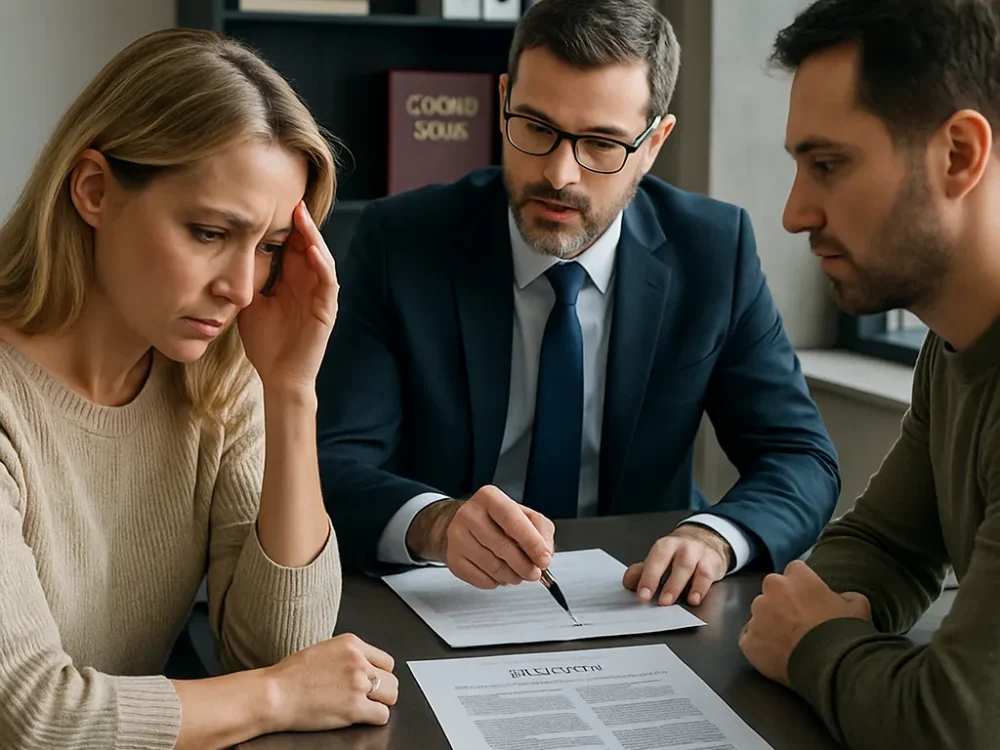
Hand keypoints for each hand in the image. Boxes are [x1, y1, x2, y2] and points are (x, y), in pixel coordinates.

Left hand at [239, 201, 338, 393]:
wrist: (279, 377)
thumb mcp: (250, 304)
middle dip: (301, 223)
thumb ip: (248, 280)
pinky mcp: (327, 311)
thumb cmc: (266, 344)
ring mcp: (320, 297)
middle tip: (292, 199)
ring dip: (313, 237)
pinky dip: (322, 265)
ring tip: (303, 217)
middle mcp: (308, 285)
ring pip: (321, 259)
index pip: (290, 246)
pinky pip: (328, 283)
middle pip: (307, 246)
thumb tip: (230, 254)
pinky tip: (312, 250)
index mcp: (291, 282)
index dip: (284, 226)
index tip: (272, 202)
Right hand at [264, 633, 398, 731]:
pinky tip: (360, 717)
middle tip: (369, 696)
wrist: (274, 694)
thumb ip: (347, 655)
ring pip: (391, 695)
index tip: (372, 681)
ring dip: (380, 703)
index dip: (378, 673)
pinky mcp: (354, 707)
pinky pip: (382, 715)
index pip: (385, 660)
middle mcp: (358, 661)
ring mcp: (358, 684)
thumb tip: (360, 665)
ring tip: (365, 706)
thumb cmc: (289, 675)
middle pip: (392, 678)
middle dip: (382, 689)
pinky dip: (373, 718)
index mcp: (351, 643)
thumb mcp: (323, 649)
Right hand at [407, 486, 554, 588]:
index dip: (532, 543)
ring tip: (518, 573)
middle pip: (503, 547)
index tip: (544, 559)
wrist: (465, 524)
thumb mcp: (524, 515)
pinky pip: (481, 579)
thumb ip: (541, 531)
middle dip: (525, 565)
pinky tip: (499, 573)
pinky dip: (496, 581)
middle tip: (535, 573)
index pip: (513, 521)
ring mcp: (457, 536)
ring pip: (493, 566)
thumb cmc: (497, 520)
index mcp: (489, 497)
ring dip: (512, 576)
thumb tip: (545, 554)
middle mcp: (470, 514)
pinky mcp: (453, 558)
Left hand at [622, 524, 730, 605]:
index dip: (649, 577)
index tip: (643, 595)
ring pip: (691, 569)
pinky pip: (707, 576)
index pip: (655, 560)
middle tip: (661, 602)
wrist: (706, 539)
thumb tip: (628, 583)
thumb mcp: (659, 558)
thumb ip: (643, 571)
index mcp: (666, 546)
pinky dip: (701, 589)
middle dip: (668, 584)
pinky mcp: (713, 563)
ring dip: (681, 586)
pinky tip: (694, 599)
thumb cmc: (678, 553)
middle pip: (677, 563)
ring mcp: (699, 554)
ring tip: (673, 602)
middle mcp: (683, 547)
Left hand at [739, 560, 871, 685]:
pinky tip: (776, 655)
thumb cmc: (845, 632)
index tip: (810, 599)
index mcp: (796, 576)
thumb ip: (843, 594)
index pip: (795, 571)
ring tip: (788, 642)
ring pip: (760, 614)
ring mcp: (757, 615)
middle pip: (773, 591)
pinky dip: (761, 645)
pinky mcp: (748, 640)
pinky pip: (750, 639)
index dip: (803, 586)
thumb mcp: (858, 605)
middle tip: (799, 622)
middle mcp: (771, 589)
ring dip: (770, 623)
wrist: (832, 667)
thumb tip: (839, 598)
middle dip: (783, 602)